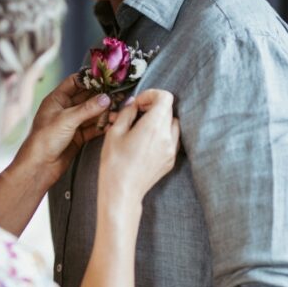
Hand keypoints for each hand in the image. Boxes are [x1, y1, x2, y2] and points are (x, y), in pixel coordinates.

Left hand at [20, 73, 112, 179]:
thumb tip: (106, 98)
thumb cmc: (44, 140)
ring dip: (104, 112)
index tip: (105, 77)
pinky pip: (94, 127)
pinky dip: (103, 126)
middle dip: (101, 96)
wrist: (39, 166)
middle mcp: (65, 109)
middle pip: (87, 98)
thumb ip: (88, 109)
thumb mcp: (67, 120)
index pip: (74, 82)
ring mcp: (72, 123)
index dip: (89, 79)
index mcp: (56, 100)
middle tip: (117, 93)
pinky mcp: (78, 136)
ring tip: (118, 110)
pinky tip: (112, 124)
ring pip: (92, 113)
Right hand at [99, 89, 179, 204]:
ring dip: (160, 120)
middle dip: (153, 107)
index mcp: (153, 126)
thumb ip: (126, 113)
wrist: (122, 192)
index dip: (151, 95)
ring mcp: (172, 149)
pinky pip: (172, 139)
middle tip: (136, 114)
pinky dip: (163, 134)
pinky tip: (146, 142)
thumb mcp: (114, 133)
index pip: (165, 97)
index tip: (138, 103)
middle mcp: (167, 136)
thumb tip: (133, 103)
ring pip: (173, 124)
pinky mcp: (171, 160)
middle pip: (169, 110)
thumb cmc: (114, 163)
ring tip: (142, 128)